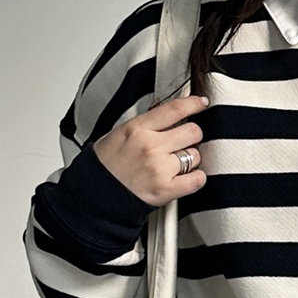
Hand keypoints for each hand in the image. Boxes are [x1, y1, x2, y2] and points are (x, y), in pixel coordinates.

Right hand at [93, 94, 209, 204]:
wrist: (96, 193)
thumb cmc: (106, 165)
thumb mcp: (120, 132)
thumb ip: (146, 124)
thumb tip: (168, 115)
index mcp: (138, 128)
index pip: (174, 109)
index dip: (193, 104)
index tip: (200, 103)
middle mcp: (151, 146)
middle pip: (192, 131)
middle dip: (192, 135)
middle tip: (185, 141)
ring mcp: (160, 168)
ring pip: (195, 155)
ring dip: (191, 158)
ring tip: (178, 163)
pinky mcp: (166, 190)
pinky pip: (197, 180)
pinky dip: (197, 178)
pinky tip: (189, 177)